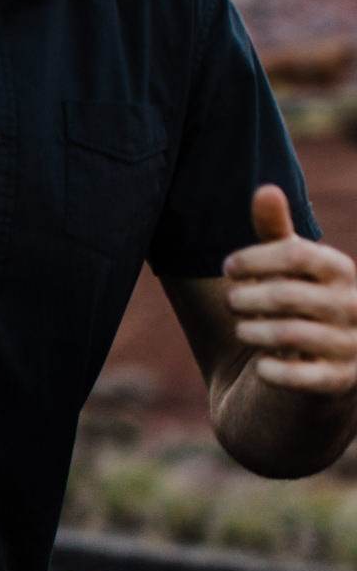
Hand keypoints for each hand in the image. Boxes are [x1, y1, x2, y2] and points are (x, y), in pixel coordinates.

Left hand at [223, 185, 356, 395]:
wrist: (321, 364)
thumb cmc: (298, 301)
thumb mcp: (287, 266)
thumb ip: (275, 232)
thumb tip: (265, 189)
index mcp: (342, 271)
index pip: (298, 254)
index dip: (255, 257)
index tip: (227, 266)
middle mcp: (353, 306)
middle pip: (288, 295)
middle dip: (247, 298)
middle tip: (230, 302)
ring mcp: (350, 346)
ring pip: (290, 334)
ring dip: (252, 331)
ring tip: (240, 328)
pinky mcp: (338, 381)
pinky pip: (302, 378)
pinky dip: (272, 371)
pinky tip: (260, 365)